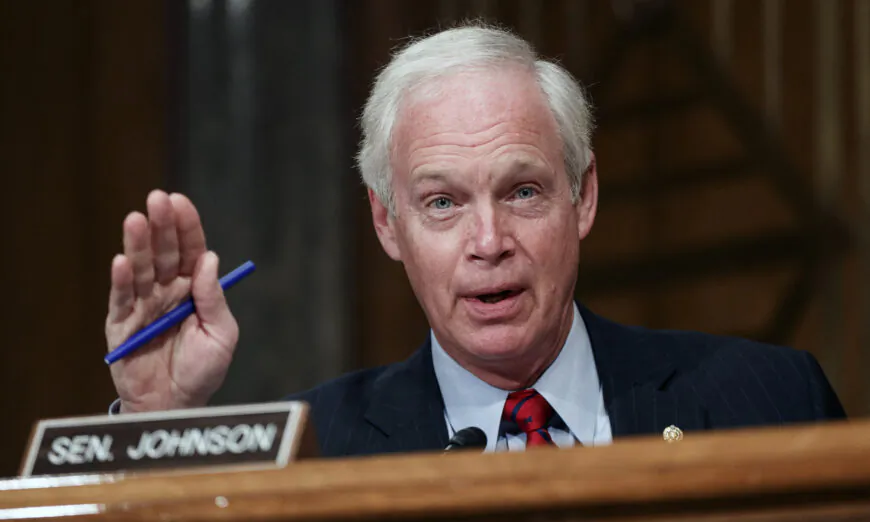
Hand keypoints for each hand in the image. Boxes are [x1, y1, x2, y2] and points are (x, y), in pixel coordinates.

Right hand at [105, 190, 238, 412]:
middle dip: (161, 225)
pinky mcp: (122, 325)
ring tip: (136, 220)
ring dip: (138, 245)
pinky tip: (121, 261)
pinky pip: (121, 299)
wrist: (177, 406)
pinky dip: (121, 280)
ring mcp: (143, 306)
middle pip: (163, 252)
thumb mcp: (221, 335)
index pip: (190, 250)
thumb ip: (213, 299)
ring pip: (140, 269)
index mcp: (194, 289)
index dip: (186, 226)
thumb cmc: (203, 371)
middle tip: (156, 198)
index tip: (179, 201)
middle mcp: (167, 291)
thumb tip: (209, 259)